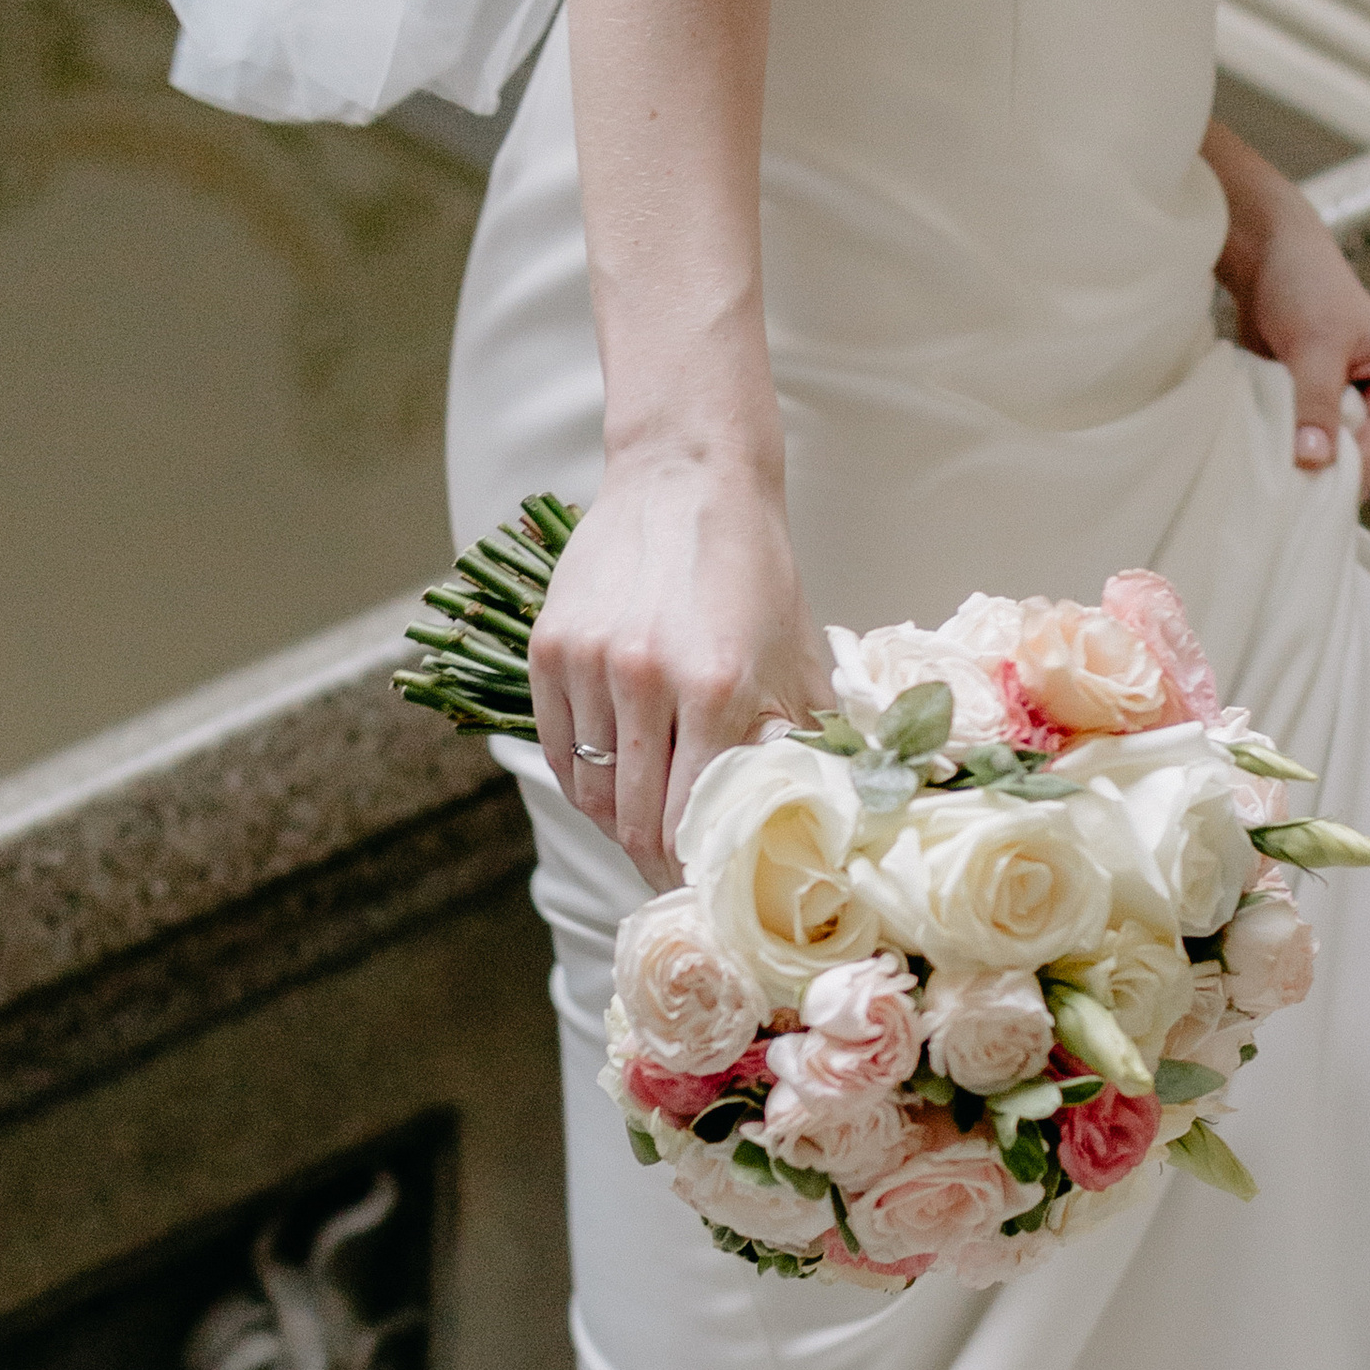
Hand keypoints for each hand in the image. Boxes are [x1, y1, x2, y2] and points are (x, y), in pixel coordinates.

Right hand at [529, 445, 832, 889]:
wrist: (687, 477)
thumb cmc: (753, 571)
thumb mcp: (799, 657)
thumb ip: (805, 740)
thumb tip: (819, 824)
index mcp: (719, 688)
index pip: (694, 823)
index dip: (699, 872)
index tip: (709, 892)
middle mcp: (646, 678)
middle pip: (635, 822)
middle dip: (657, 863)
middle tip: (676, 879)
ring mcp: (590, 664)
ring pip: (592, 794)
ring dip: (618, 824)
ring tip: (645, 831)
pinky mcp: (550, 649)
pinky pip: (558, 752)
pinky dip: (583, 782)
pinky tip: (612, 786)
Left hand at [1205, 121, 1369, 496]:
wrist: (1276, 264)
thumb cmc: (1305, 288)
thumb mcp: (1313, 346)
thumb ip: (1315, 405)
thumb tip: (1314, 462)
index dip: (1328, 470)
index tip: (1283, 464)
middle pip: (1359, 479)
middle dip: (1315, 469)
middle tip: (1274, 441)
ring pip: (1335, 479)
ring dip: (1298, 462)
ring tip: (1274, 424)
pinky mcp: (1345, 435)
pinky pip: (1319, 470)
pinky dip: (1291, 457)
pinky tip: (1272, 431)